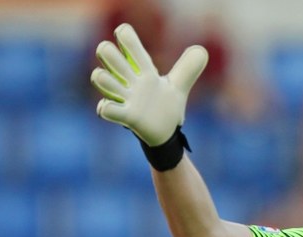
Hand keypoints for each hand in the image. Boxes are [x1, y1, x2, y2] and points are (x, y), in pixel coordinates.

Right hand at [90, 23, 208, 145]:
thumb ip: (188, 69)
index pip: (128, 41)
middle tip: (123, 67)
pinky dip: (106, 108)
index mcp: (144, 70)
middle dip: (107, 51)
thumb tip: (202, 51)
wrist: (166, 134)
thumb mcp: (179, 87)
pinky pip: (108, 109)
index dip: (125, 35)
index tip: (126, 39)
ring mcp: (125, 97)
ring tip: (118, 88)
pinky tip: (108, 108)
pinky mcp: (126, 117)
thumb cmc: (166, 108)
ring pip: (100, 79)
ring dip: (103, 79)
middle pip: (106, 53)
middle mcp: (130, 80)